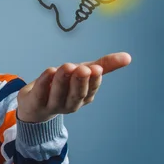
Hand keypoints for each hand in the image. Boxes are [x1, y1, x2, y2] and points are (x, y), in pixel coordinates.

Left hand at [17, 52, 131, 122]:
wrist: (35, 104)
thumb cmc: (63, 85)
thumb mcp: (83, 73)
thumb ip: (104, 65)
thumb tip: (128, 57)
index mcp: (83, 97)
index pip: (90, 90)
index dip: (94, 81)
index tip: (97, 69)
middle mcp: (70, 104)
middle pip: (76, 95)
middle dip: (80, 82)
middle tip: (84, 69)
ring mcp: (52, 106)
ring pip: (58, 94)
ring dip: (63, 80)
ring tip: (67, 66)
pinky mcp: (35, 103)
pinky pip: (40, 93)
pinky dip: (44, 82)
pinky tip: (50, 71)